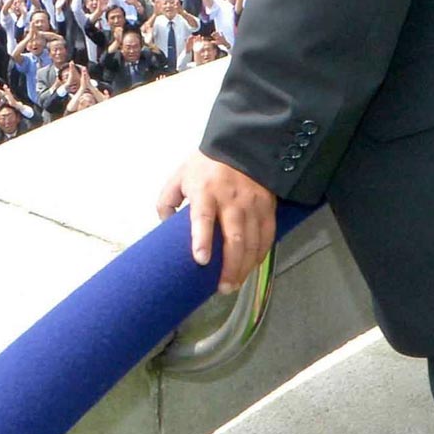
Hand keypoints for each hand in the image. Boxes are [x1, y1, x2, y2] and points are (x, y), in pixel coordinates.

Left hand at [155, 149, 274, 294]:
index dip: (202, 239)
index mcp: (205, 190)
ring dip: (244, 267)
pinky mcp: (267, 207)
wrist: (241, 146)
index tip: (201, 260)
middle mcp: (231, 199)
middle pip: (234, 238)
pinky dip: (259, 255)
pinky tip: (251, 267)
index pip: (203, 217)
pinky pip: (267, 236)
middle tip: (222, 287)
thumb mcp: (179, 176)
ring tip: (234, 284)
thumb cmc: (205, 165)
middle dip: (229, 266)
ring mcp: (252, 204)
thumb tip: (165, 226)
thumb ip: (167, 201)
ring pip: (253, 242)